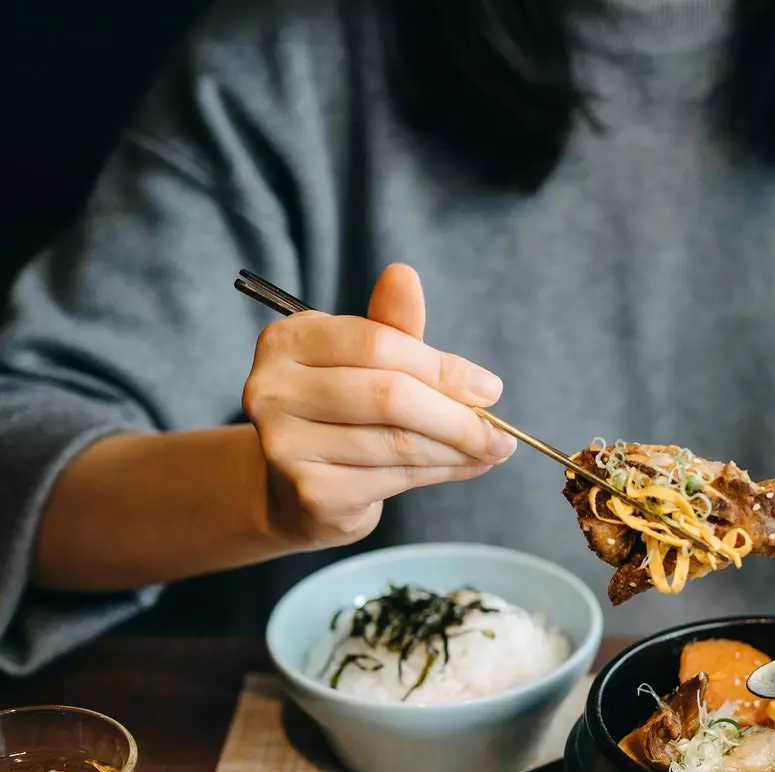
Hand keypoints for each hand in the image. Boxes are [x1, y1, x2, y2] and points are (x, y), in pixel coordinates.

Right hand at [242, 264, 515, 548]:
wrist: (299, 488)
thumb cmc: (342, 411)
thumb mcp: (365, 361)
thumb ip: (392, 325)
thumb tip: (405, 275)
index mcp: (289, 340)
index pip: (378, 344)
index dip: (443, 368)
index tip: (491, 388)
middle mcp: (274, 389)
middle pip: (390, 397)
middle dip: (458, 416)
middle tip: (501, 431)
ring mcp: (285, 444)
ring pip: (397, 443)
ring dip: (458, 449)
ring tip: (491, 450)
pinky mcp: (309, 492)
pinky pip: (393, 479)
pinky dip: (441, 474)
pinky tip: (465, 467)